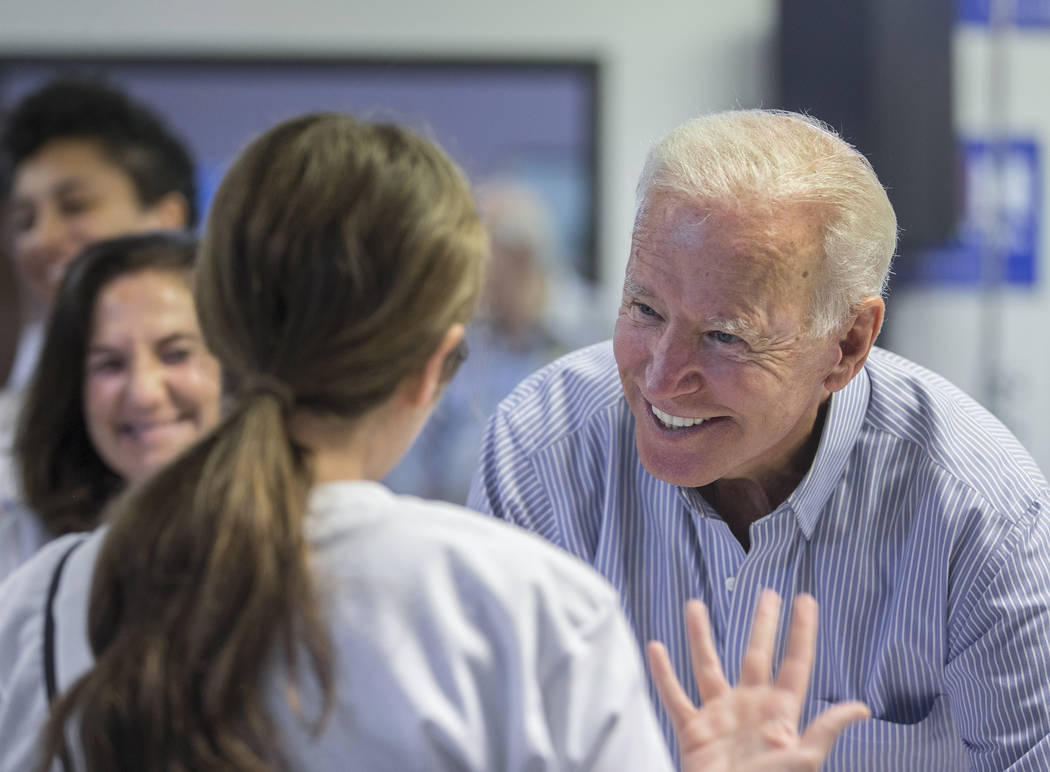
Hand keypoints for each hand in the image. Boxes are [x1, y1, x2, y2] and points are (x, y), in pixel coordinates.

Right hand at [646, 590, 868, 771]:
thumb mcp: (802, 762)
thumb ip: (824, 731)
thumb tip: (860, 708)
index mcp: (780, 714)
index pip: (794, 663)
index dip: (801, 632)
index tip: (805, 601)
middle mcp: (750, 707)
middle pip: (756, 655)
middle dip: (762, 624)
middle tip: (768, 593)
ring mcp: (720, 716)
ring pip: (708, 666)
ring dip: (700, 636)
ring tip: (694, 606)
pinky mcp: (693, 731)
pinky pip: (675, 696)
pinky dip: (663, 673)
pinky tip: (656, 648)